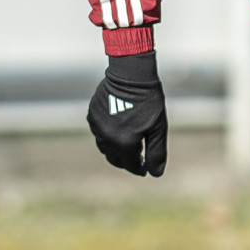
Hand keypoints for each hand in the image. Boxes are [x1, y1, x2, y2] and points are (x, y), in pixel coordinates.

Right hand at [87, 50, 166, 176]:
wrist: (131, 75)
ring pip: (104, 147)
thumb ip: (156, 153)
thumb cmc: (149, 101)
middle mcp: (107, 138)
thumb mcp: (158, 129)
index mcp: (125, 144)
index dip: (139, 168)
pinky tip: (117, 130)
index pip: (131, 165)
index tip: (145, 169)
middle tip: (136, 160)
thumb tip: (155, 174)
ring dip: (115, 150)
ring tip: (126, 146)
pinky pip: (98, 133)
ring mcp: (97, 127)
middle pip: (115, 159)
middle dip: (126, 162)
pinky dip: (107, 136)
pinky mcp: (92, 116)